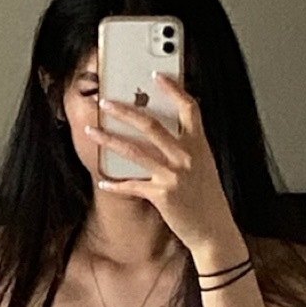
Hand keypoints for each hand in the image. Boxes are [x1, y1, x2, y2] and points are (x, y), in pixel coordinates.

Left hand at [85, 75, 242, 266]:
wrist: (214, 230)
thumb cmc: (208, 198)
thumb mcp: (204, 166)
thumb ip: (187, 146)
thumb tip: (163, 131)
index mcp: (199, 146)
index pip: (189, 108)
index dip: (173, 89)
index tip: (157, 75)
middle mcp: (187, 157)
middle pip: (151, 125)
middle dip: (124, 111)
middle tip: (105, 102)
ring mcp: (174, 175)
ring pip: (134, 151)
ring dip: (109, 139)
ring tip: (92, 131)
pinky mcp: (162, 195)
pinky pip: (132, 185)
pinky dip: (115, 184)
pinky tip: (103, 181)